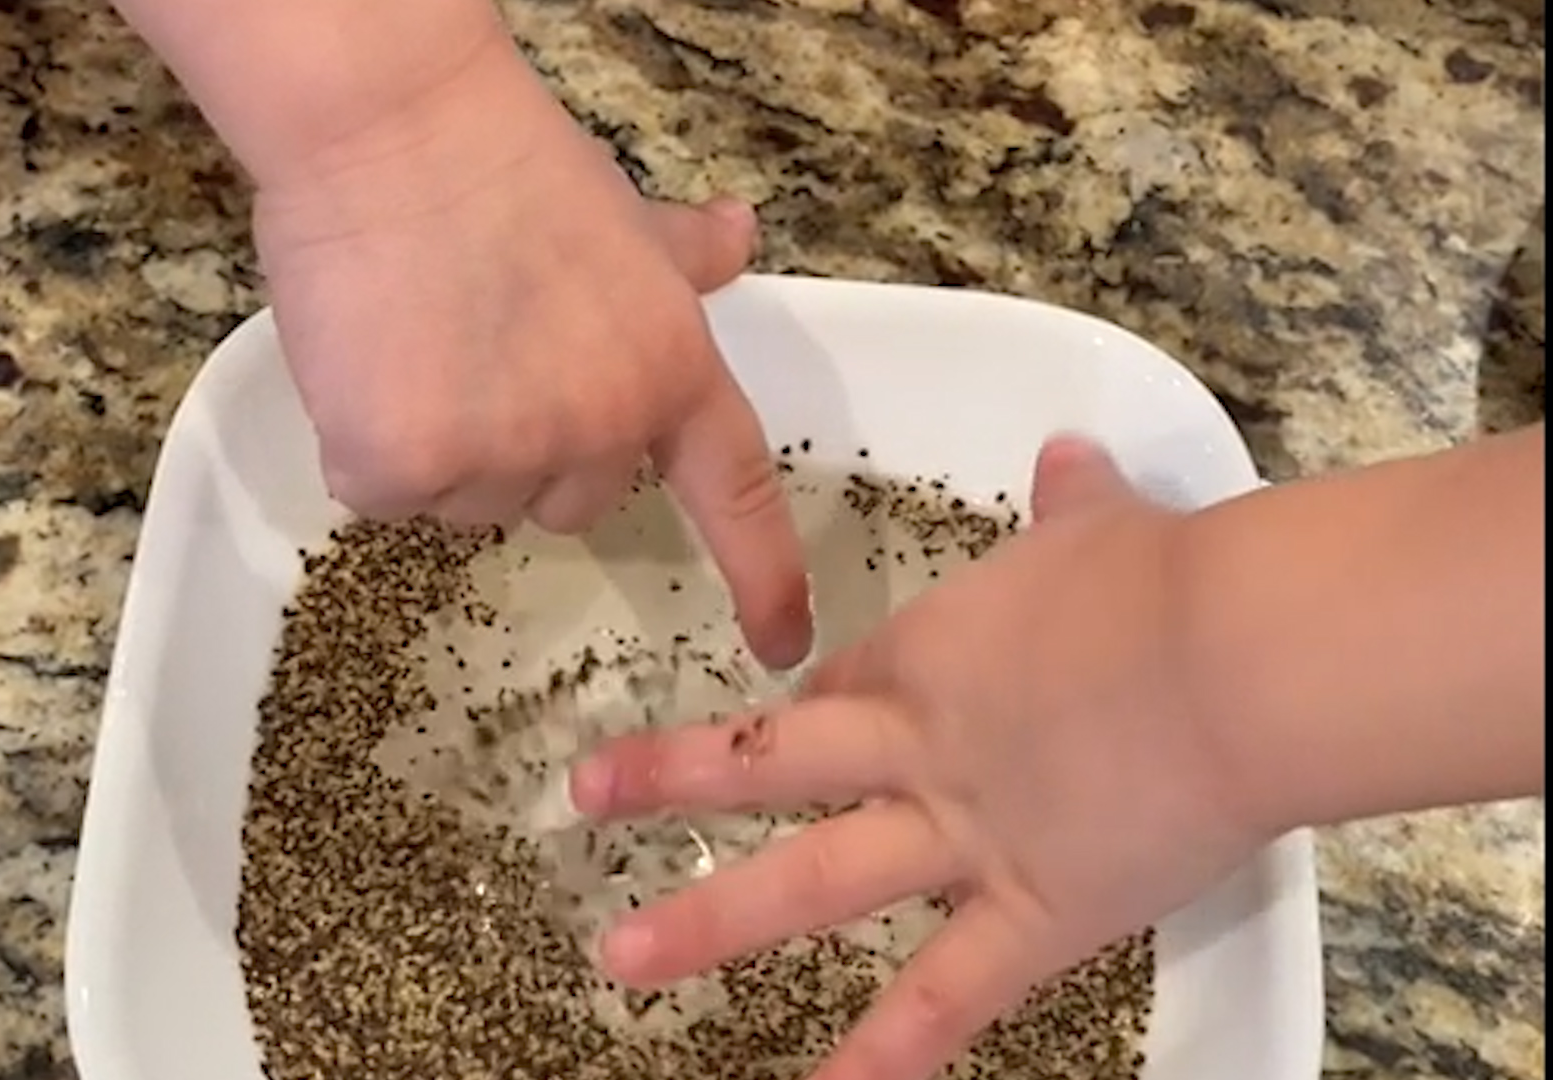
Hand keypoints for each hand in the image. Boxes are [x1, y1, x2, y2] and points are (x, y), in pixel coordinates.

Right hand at [251, 39, 810, 667]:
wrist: (394, 132)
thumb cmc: (506, 161)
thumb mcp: (622, 216)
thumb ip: (680, 257)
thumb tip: (738, 238)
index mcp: (669, 373)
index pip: (733, 495)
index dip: (762, 576)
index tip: (781, 644)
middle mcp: (601, 430)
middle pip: (565, 504)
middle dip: (522, 450)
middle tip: (479, 352)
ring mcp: (502, 455)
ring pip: (467, 505)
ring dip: (438, 449)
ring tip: (416, 342)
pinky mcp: (404, 467)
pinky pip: (385, 497)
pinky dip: (365, 446)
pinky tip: (367, 360)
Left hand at [568, 436, 1272, 1078]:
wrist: (1230, 656)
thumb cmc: (1168, 583)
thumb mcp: (1106, 527)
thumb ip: (1071, 500)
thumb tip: (1069, 456)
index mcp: (932, 655)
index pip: (841, 692)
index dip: (798, 712)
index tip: (765, 728)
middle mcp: (921, 748)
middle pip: (772, 764)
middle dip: (674, 779)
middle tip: (586, 796)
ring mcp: (963, 836)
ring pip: (813, 879)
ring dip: (712, 921)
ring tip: (619, 957)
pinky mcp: (1032, 914)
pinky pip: (947, 996)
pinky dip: (887, 1053)